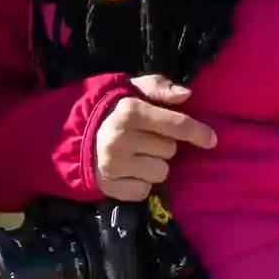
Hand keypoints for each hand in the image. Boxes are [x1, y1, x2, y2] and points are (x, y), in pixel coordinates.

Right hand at [93, 75, 216, 201]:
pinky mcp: (108, 186)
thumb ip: (158, 87)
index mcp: (129, 112)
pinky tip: (128, 172)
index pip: (176, 125)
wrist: (67, 136)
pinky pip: (144, 191)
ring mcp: (114, 165)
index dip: (198, 132)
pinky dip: (140, 183)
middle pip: (170, 150)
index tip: (211, 139)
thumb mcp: (129, 89)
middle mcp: (121, 139)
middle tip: (145, 139)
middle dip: (164, 145)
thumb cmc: (107, 111)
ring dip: (154, 165)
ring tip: (137, 157)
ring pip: (160, 172)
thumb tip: (186, 95)